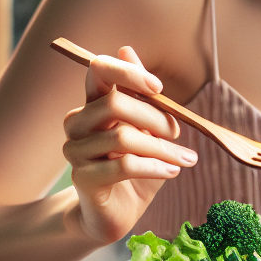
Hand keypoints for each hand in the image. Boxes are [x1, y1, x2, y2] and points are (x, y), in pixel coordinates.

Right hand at [62, 46, 196, 243]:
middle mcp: (78, 123)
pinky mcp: (82, 179)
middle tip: (178, 133)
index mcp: (94, 103)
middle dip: (156, 117)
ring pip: (122, 137)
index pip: (98, 70)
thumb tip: (126, 49)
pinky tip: (172, 171)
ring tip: (185, 159)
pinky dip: (155, 167)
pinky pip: (123, 166)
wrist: (118, 212)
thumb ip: (142, 94)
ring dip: (162, 148)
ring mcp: (75, 151)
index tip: (158, 88)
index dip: (128, 73)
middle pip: (114, 104)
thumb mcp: (147, 127)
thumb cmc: (137, 164)